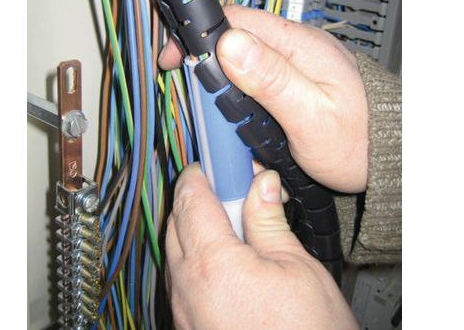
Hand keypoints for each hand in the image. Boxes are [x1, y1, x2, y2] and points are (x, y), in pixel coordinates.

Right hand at [159, 5, 368, 192]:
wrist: (386, 155)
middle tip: (191, 89)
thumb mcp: (311, 115)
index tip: (175, 58)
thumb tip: (230, 45)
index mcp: (296, 44)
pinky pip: (254, 75)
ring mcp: (291, 63)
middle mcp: (292, 46)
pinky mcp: (291, 79)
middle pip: (233, 37)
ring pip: (240, 59)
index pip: (236, 19)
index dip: (199, 34)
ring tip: (215, 108)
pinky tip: (238, 111)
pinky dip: (238, 91)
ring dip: (221, 80)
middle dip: (205, 60)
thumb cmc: (357, 139)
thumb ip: (272, 79)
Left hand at [166, 164, 357, 329]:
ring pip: (174, 250)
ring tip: (232, 224)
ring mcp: (183, 311)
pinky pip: (180, 279)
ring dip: (195, 228)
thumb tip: (261, 184)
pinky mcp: (187, 327)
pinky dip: (194, 258)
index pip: (193, 199)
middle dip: (197, 197)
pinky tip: (225, 259)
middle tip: (228, 188)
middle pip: (177, 221)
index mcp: (214, 265)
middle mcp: (187, 288)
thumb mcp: (297, 269)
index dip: (202, 172)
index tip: (213, 160)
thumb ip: (269, 220)